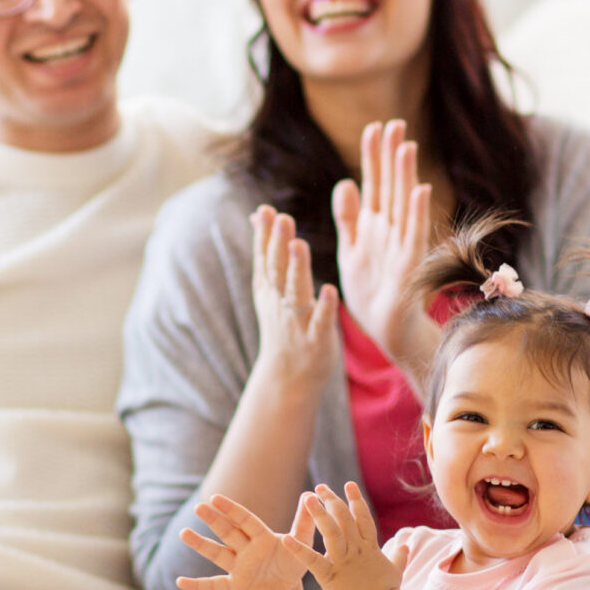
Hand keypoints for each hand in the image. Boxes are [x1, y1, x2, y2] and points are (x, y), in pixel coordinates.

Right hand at [177, 493, 318, 589]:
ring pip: (217, 554)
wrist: (287, 588)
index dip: (231, 510)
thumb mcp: (302, 542)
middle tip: (198, 508)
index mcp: (261, 537)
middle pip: (227, 533)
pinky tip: (180, 582)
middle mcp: (245, 549)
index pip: (244, 521)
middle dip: (214, 521)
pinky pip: (214, 585)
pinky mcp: (234, 587)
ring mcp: (238, 568)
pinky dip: (197, 585)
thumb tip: (308, 494)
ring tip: (184, 533)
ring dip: (201, 544)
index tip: (215, 498)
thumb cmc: (293, 560)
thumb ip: (304, 521)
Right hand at [248, 206, 338, 395]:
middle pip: (278, 271)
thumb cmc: (284, 324)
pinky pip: (321, 322)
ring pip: (296, 292)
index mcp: (269, 290)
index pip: (265, 259)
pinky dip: (324, 307)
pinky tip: (330, 290)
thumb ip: (266, 251)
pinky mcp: (317, 340)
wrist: (288, 377)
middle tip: (282, 219)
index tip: (266, 211)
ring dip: (297, 269)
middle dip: (278, 245)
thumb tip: (259, 212)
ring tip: (299, 245)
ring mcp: (297, 322)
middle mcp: (279, 304)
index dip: (265, 236)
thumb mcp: (269, 288)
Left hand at [297, 482, 410, 589]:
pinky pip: (312, 560)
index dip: (356, 500)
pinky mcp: (331, 576)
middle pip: (344, 519)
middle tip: (320, 487)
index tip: (348, 484)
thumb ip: (399, 557)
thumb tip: (406, 547)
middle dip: (332, 500)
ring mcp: (344, 561)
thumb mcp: (396, 571)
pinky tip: (287, 538)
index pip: (362, 518)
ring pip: (331, 532)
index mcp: (369, 547)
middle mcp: (356, 549)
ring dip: (319, 513)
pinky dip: (299, 550)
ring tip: (308, 499)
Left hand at [330, 121, 435, 371]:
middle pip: (390, 186)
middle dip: (391, 156)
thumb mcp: (351, 249)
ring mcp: (402, 246)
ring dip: (405, 175)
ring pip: (403, 204)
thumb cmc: (372, 292)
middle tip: (394, 123)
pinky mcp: (408, 266)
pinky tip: (420, 190)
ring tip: (406, 146)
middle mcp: (390, 230)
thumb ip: (347, 218)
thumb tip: (344, 182)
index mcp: (374, 225)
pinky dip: (416, 213)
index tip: (374, 127)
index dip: (373, 156)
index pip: (374, 183)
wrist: (387, 331)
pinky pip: (413, 236)